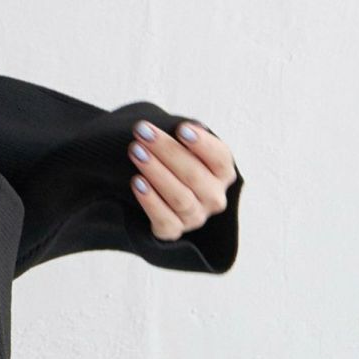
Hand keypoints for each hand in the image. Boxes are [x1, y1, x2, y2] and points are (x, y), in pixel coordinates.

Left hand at [127, 118, 238, 241]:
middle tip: (143, 132)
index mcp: (222, 173)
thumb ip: (184, 136)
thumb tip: (181, 126)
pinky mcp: (173, 231)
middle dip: (167, 150)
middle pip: (195, 175)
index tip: (181, 128)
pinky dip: (151, 201)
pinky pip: (165, 221)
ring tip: (136, 152)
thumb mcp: (182, 144)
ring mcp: (195, 217)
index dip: (202, 144)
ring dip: (156, 172)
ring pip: (180, 198)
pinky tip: (137, 182)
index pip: (220, 158)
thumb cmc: (171, 159)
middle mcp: (214, 197)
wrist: (155, 189)